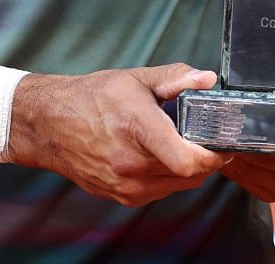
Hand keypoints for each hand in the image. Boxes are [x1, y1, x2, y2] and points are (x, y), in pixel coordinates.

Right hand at [5, 64, 226, 205]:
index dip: (215, 155)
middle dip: (204, 157)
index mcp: (137, 129)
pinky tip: (158, 156)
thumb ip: (176, 78)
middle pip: (189, 174)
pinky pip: (159, 191)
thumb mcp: (135, 79)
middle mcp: (130, 163)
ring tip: (177, 142)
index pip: (188, 160)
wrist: (50, 124)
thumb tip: (207, 79)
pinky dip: (167, 177)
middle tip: (204, 137)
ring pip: (177, 185)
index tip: (224, 143)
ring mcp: (124, 185)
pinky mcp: (120, 196)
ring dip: (186, 168)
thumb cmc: (91, 99)